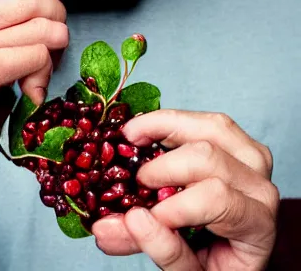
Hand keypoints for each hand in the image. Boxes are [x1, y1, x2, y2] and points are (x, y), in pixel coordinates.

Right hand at [92, 110, 278, 269]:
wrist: (236, 259)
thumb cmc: (216, 266)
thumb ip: (162, 250)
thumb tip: (115, 224)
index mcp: (257, 224)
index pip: (217, 200)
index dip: (174, 205)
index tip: (139, 216)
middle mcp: (260, 185)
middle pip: (208, 157)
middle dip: (163, 166)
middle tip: (133, 179)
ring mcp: (253, 159)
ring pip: (210, 127)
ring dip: (165, 126)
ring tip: (131, 136)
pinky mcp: (240, 142)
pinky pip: (206, 120)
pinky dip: (172, 121)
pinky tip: (147, 131)